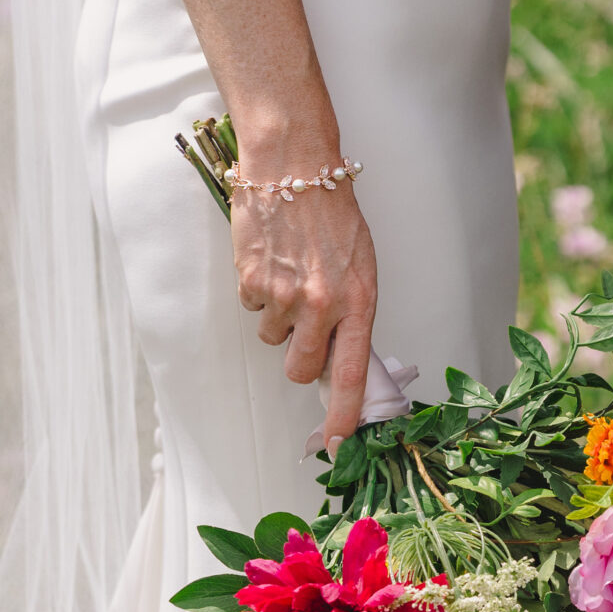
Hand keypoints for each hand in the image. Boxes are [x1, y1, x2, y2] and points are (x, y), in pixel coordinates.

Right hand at [233, 170, 377, 452]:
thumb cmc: (332, 214)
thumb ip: (351, 312)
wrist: (294, 165)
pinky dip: (258, 288)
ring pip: (272, 336)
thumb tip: (338, 355)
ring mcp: (284, 294)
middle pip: (300, 368)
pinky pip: (251, 304)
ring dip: (277, 315)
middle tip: (302, 325)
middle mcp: (322, 305)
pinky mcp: (252, 280)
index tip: (339, 446)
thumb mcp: (360, 266)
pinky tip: (272, 257)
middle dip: (297, 357)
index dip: (344, 417)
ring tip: (289, 272)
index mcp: (358, 303)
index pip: (351, 376)